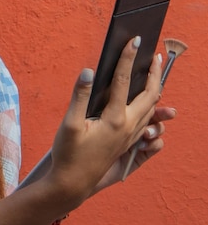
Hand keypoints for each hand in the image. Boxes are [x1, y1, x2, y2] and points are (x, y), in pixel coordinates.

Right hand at [45, 37, 162, 212]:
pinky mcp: (126, 143)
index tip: (134, 40)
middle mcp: (128, 127)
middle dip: (155, 73)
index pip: (124, 81)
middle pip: (150, 95)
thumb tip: (89, 71)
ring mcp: (129, 136)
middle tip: (156, 56)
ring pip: (152, 109)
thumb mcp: (70, 124)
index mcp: (115, 119)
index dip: (128, 58)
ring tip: (155, 76)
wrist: (72, 184)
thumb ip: (80, 96)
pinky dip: (152, 108)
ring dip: (156, 90)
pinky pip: (147, 122)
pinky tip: (148, 106)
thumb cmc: (68, 154)